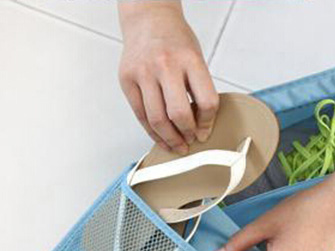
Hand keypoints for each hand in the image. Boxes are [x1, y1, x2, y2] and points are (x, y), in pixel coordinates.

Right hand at [118, 0, 218, 154]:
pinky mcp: (127, 80)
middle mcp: (165, 65)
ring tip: (177, 145)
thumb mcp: (196, 58)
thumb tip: (201, 125)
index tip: (205, 130)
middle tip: (191, 141)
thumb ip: (199, 88)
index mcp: (189, 59)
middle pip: (179, 114)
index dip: (208, 122)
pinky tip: (161, 138)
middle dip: (187, 134)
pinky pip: (140, 115)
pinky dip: (152, 132)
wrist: (148, 19)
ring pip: (157, 120)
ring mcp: (143, 72)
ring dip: (169, 139)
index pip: (206, 101)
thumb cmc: (174, 40)